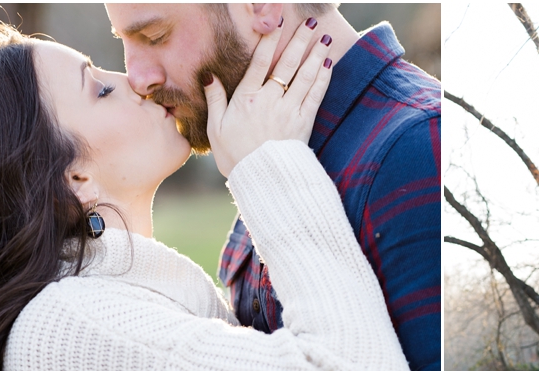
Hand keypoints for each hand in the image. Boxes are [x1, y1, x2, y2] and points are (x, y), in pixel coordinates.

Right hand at [205, 17, 333, 175]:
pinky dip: (323, 78)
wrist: (263, 180)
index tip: (278, 22)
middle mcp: (270, 100)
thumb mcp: (216, 128)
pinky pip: (316, 95)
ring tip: (324, 37)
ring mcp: (290, 111)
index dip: (270, 39)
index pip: (260, 61)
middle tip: (309, 22)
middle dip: (299, 40)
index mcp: (247, 98)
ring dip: (316, 54)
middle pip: (287, 63)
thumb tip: (209, 76)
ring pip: (305, 76)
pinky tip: (328, 64)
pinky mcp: (304, 123)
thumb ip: (215, 99)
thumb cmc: (236, 156)